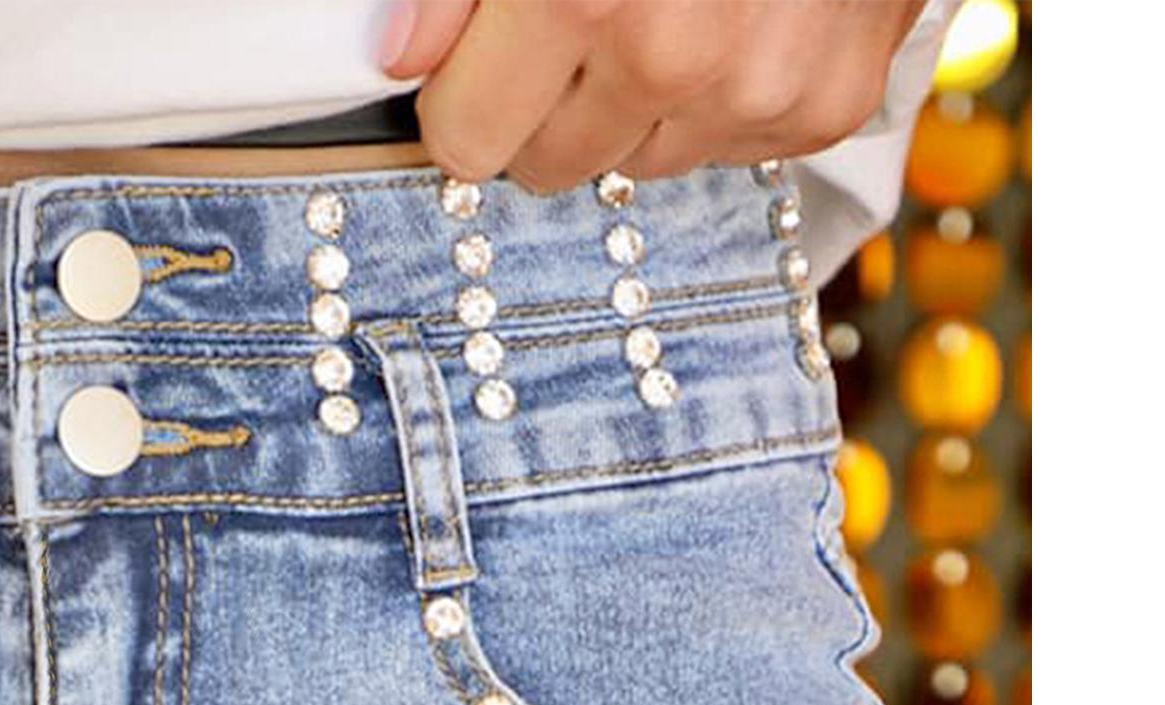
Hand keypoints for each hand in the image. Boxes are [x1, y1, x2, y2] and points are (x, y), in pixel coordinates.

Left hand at [380, 0, 931, 190]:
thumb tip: (403, 55)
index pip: (468, 142)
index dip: (466, 95)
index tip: (481, 62)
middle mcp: (672, 57)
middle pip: (550, 165)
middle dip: (549, 102)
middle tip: (588, 10)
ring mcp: (756, 92)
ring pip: (642, 161)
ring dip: (641, 100)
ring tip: (678, 0)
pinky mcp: (823, 105)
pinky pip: (733, 148)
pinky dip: (726, 97)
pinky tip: (745, 16)